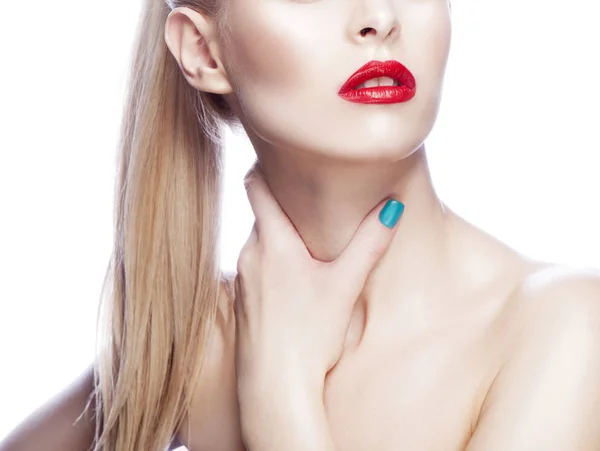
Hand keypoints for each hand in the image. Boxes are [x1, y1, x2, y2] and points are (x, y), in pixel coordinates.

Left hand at [233, 164, 403, 391]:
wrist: (274, 387)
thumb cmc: (309, 336)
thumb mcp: (345, 286)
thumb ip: (369, 244)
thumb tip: (392, 207)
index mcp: (272, 242)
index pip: (256, 185)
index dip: (268, 166)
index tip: (285, 156)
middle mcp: (250, 255)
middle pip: (263, 213)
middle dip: (286, 205)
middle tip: (313, 200)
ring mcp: (242, 279)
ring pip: (262, 242)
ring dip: (282, 237)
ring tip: (311, 246)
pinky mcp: (242, 301)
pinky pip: (257, 267)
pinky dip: (275, 262)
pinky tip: (296, 283)